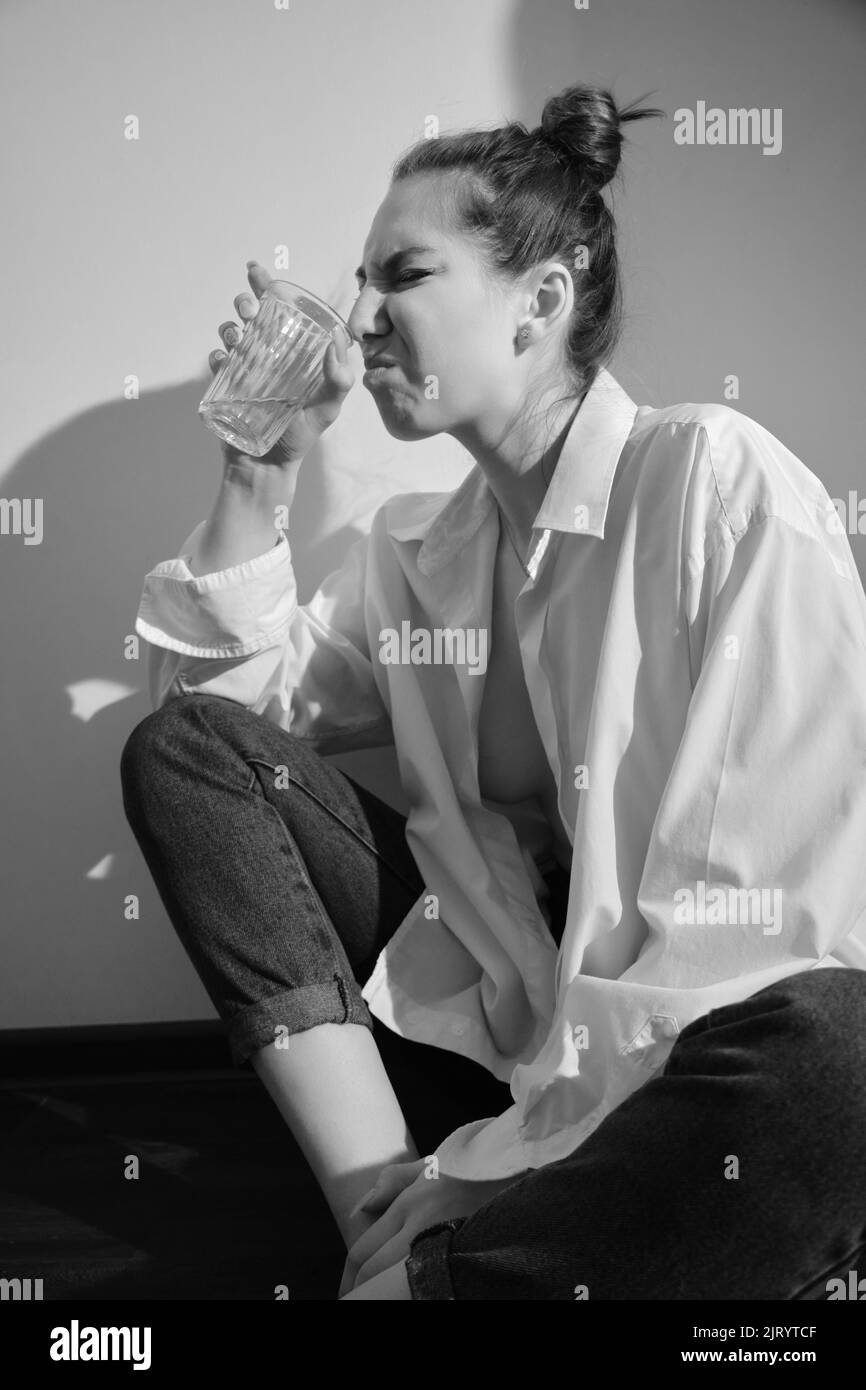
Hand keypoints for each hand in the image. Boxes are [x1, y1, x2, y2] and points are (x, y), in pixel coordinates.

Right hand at [209, 260, 355, 470]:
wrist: (268, 466)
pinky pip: (217, 362)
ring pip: (232, 333)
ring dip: (231, 325)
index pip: (280, 311)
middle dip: (247, 302)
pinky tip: (223, 360)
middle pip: (251, 315)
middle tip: (250, 309)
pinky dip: (217, 356)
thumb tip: (337, 341)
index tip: (256, 271)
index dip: (266, 286)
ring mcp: (244, 369)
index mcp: (292, 352)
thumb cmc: (300, 436)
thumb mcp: (328, 409)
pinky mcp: (225, 385)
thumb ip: (338, 379)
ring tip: (236, 334)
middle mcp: (266, 355)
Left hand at [337, 1157, 525, 1295]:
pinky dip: (418, 1290)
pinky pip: (431, 1280)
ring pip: (400, 1284)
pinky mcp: (467, 1252)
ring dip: (387, 1293)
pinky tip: (419, 1290)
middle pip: (375, 1274)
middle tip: (355, 1300)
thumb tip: (360, 1210)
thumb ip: (392, 1182)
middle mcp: (424, 1226)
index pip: (363, 1253)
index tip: (346, 1292)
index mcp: (411, 1203)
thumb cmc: (474, 1165)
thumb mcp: (430, 1164)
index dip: (349, 1279)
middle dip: (360, 1292)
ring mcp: (447, 1243)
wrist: (522, 1162)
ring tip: (383, 1296)